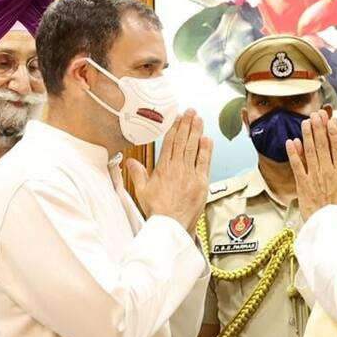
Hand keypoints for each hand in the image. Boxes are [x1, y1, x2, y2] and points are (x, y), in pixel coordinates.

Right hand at [127, 109, 212, 231]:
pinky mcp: (201, 182)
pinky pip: (204, 162)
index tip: (177, 117)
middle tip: (191, 111)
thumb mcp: (142, 191)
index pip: (169, 143)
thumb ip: (137, 173)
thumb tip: (130, 162)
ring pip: (193, 148)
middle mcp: (177, 168)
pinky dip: (206, 150)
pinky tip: (207, 139)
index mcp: (163, 168)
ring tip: (199, 119)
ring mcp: (190, 174)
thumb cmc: (157, 210)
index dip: (174, 128)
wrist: (170, 224)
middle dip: (187, 124)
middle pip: (182, 141)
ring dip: (196, 132)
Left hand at [286, 111, 336, 220]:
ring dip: (307, 135)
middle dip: (319, 128)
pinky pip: (297, 166)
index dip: (335, 132)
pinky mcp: (302, 186)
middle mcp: (327, 172)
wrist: (331, 230)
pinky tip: (291, 142)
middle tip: (317, 114)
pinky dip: (293, 154)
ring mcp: (314, 178)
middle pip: (322, 145)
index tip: (332, 120)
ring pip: (309, 152)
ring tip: (306, 122)